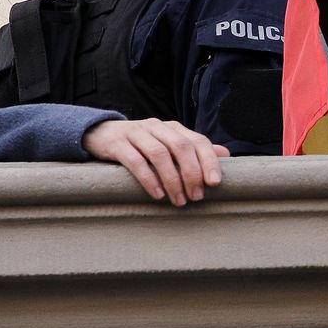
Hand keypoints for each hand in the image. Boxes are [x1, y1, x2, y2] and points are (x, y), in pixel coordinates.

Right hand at [85, 119, 229, 206]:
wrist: (100, 133)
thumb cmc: (141, 144)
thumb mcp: (168, 144)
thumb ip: (194, 149)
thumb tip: (226, 154)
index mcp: (173, 128)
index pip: (198, 140)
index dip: (209, 161)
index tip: (215, 183)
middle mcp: (157, 127)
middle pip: (181, 147)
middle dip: (192, 173)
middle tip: (196, 197)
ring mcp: (136, 133)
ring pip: (159, 154)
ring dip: (172, 179)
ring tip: (179, 200)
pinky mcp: (118, 144)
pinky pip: (136, 161)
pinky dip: (149, 179)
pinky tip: (158, 194)